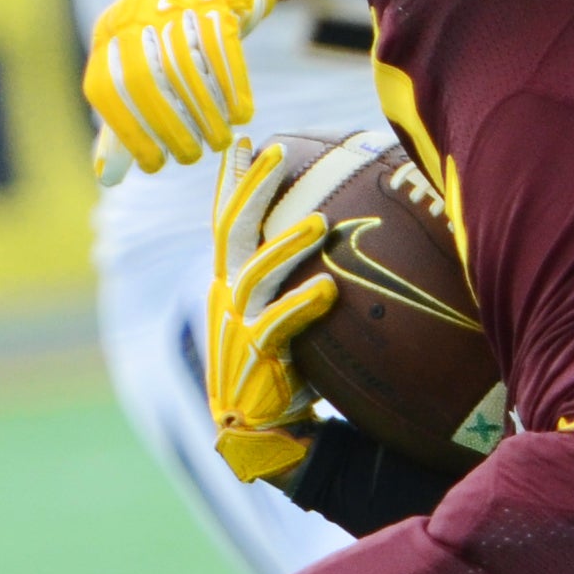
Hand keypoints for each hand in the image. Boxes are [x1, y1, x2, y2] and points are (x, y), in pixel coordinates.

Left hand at [82, 0, 296, 175]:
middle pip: (145, 80)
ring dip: (204, 113)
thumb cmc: (174, 34)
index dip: (128, 132)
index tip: (153, 165)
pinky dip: (232, 87)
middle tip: (189, 157)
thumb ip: (122, 116)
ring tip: (218, 142)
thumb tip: (105, 176)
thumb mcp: (140, 65)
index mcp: (110, 32)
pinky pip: (223, 50)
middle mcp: (135, 14)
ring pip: (186, 68)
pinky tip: (241, 115)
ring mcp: (175, 3)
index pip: (106, 89)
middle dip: (168, 127)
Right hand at [201, 133, 344, 481]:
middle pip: (231, 233)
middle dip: (250, 190)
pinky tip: (328, 290)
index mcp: (231, 284)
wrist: (267, 431)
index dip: (232, 183)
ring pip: (253, 274)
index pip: (227, 223)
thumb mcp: (288, 314)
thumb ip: (300, 277)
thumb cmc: (288, 366)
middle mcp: (228, 299)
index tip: (243, 142)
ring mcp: (237, 329)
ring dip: (285, 245)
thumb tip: (346, 229)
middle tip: (275, 153)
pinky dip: (301, 305)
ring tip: (319, 222)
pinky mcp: (255, 360)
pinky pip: (277, 326)